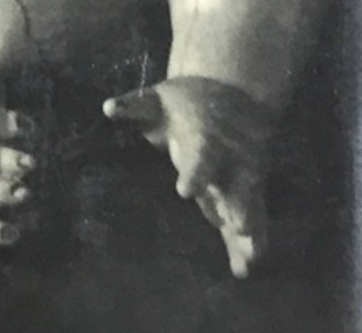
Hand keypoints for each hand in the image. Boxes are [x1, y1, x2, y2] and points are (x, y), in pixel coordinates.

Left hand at [105, 77, 273, 277]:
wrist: (234, 92)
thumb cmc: (186, 101)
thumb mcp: (159, 99)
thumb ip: (135, 106)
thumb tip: (108, 108)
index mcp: (206, 140)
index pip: (201, 157)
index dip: (195, 174)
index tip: (186, 192)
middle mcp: (230, 162)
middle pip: (236, 186)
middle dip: (239, 206)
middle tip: (239, 227)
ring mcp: (243, 177)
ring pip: (250, 206)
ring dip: (251, 231)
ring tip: (250, 261)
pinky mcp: (249, 190)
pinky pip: (254, 217)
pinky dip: (251, 242)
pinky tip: (244, 269)